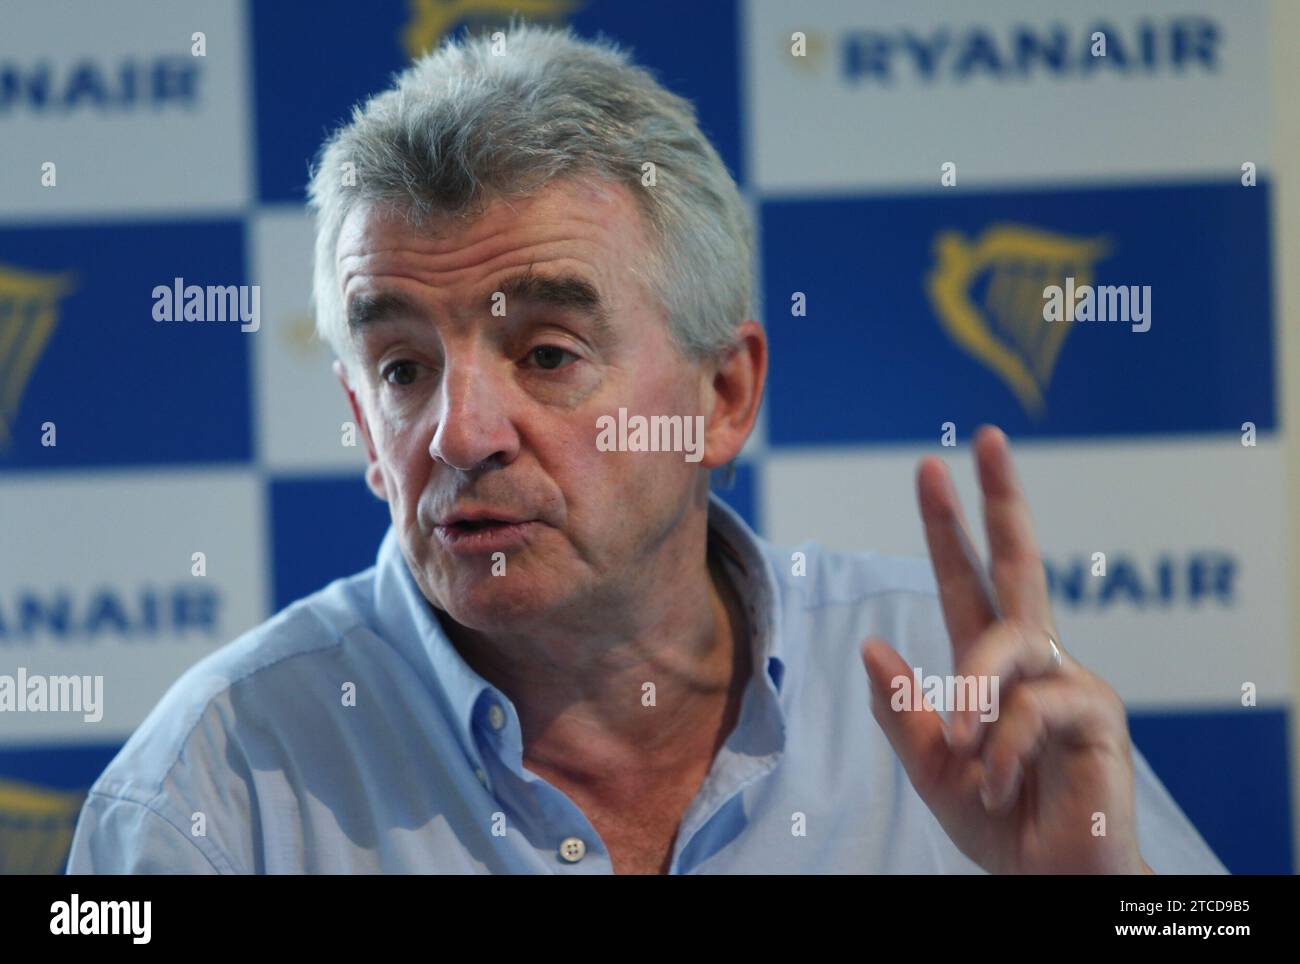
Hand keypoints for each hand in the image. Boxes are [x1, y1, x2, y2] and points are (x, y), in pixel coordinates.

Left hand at [860, 425, 1150, 873]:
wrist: (1047, 881)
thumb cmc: (997, 822)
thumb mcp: (933, 767)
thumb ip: (903, 711)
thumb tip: (871, 646)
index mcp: (988, 666)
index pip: (966, 579)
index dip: (947, 526)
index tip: (931, 467)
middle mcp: (1032, 661)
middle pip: (1018, 561)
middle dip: (1001, 499)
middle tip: (986, 436)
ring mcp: (1069, 681)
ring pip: (1008, 647)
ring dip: (973, 699)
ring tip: (963, 754)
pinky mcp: (1096, 713)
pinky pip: (1032, 709)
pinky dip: (1002, 751)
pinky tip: (998, 785)